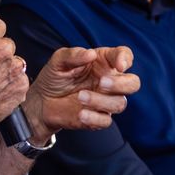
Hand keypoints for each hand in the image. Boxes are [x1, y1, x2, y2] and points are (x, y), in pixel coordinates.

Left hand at [21, 46, 140, 141]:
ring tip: (80, 97)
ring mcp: (106, 100)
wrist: (41, 102)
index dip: (126, 59)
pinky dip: (95, 117)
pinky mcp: (98, 118)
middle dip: (122, 84)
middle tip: (102, 83)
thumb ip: (73, 54)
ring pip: (120, 103)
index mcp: (104, 62)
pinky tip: (80, 113)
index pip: (124, 56)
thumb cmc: (54, 77)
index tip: (119, 65)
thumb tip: (90, 54)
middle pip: (133, 83)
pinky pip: (106, 120)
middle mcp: (109, 81)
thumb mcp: (58, 61)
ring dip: (101, 101)